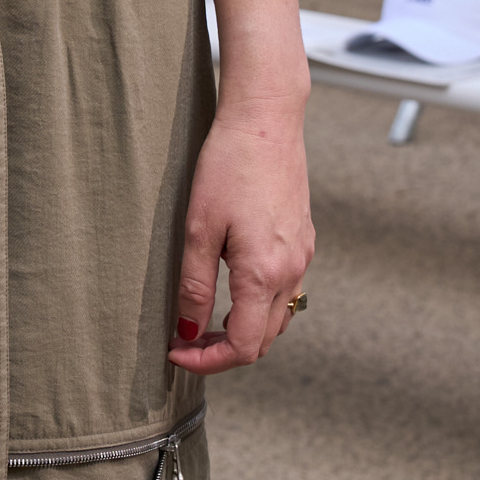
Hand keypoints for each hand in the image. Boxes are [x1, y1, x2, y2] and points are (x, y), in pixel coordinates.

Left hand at [171, 0, 313, 375]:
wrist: (266, 117)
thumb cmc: (228, 164)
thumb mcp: (198, 227)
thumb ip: (193, 285)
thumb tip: (187, 332)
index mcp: (265, 272)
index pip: (243, 346)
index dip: (208, 362)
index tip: (176, 355)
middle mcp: (292, 270)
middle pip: (264, 339)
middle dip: (225, 351)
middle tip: (185, 342)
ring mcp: (302, 254)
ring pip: (278, 317)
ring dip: (244, 329)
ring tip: (204, 320)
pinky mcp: (302, 237)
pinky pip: (285, 290)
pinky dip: (259, 304)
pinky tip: (233, 287)